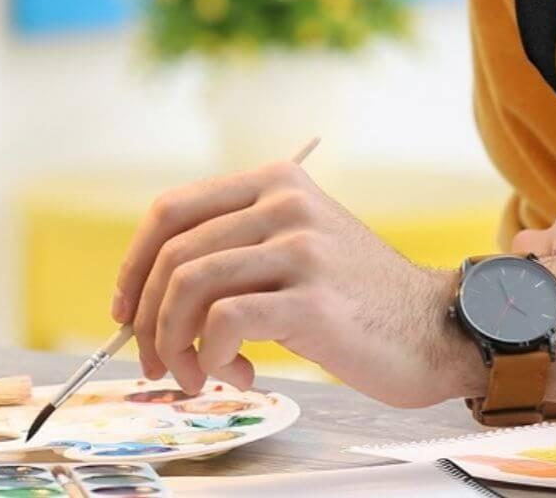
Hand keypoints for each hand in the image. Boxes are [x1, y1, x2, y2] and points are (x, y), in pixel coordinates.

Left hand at [110, 159, 474, 407]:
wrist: (432, 325)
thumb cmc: (355, 297)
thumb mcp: (296, 244)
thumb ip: (236, 245)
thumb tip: (147, 290)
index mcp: (276, 180)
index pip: (170, 210)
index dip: (132, 265)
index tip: (123, 311)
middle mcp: (285, 202)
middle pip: (172, 254)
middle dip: (146, 319)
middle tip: (157, 363)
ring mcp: (300, 247)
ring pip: (188, 287)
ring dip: (172, 345)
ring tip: (194, 376)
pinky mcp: (311, 298)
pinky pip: (225, 322)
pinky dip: (210, 358)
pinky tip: (233, 375)